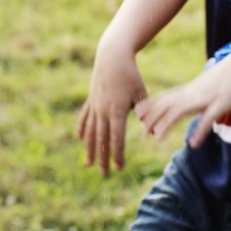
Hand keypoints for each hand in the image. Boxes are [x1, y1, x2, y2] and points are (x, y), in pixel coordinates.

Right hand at [76, 50, 148, 174]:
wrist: (112, 56)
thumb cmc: (130, 74)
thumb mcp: (141, 93)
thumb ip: (145, 113)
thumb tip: (150, 133)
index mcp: (117, 111)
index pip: (116, 138)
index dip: (117, 154)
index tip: (119, 168)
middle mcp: (103, 111)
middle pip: (101, 139)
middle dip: (103, 158)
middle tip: (104, 174)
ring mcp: (95, 105)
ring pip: (90, 132)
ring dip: (89, 149)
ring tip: (88, 163)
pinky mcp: (91, 99)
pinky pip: (85, 117)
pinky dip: (82, 128)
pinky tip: (80, 139)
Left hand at [139, 56, 230, 147]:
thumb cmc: (226, 76)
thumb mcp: (205, 86)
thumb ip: (194, 95)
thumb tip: (186, 105)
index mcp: (189, 90)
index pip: (165, 98)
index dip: (151, 107)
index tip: (137, 117)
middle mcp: (193, 93)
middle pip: (168, 105)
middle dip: (153, 118)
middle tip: (142, 133)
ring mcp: (206, 98)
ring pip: (181, 110)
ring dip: (168, 123)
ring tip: (157, 137)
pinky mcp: (221, 103)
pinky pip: (208, 119)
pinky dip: (199, 131)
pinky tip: (193, 144)